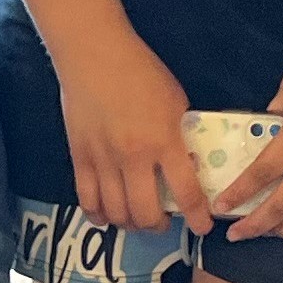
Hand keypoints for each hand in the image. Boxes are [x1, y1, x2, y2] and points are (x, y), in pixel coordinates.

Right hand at [53, 25, 208, 234]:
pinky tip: (107, 216)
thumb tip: (187, 161)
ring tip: (137, 219)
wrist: (94, 55)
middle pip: (146, 213)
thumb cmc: (141, 72)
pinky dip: (98, 215)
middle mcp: (133, 158)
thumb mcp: (176, 101)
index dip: (198, 217)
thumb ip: (181, 135)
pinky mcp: (79, 158)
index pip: (186, 193)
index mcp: (164, 141)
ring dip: (130, 224)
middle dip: (159, 226)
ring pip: (116, 213)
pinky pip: (87, 200)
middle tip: (165, 222)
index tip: (203, 227)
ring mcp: (103, 160)